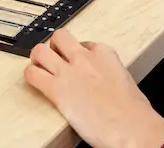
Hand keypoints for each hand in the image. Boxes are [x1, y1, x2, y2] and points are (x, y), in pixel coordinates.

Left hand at [25, 29, 163, 147]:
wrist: (132, 126)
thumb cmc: (133, 112)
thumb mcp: (125, 81)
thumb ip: (111, 75)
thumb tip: (105, 82)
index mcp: (105, 54)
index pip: (84, 42)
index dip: (77, 52)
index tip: (75, 60)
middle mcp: (84, 58)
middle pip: (60, 37)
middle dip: (54, 46)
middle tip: (53, 58)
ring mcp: (69, 71)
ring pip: (41, 51)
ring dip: (37, 58)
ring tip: (39, 67)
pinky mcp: (57, 89)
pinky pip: (33, 74)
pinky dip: (30, 76)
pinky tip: (34, 81)